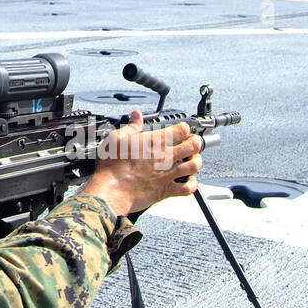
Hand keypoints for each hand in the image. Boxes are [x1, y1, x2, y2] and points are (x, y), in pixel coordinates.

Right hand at [80, 110, 203, 215]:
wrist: (110, 191)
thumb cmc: (111, 167)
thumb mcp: (116, 139)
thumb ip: (131, 127)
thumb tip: (136, 116)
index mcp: (154, 142)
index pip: (181, 129)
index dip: (184, 127)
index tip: (182, 129)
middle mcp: (165, 157)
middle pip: (194, 145)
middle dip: (196, 141)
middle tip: (192, 142)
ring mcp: (168, 174)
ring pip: (195, 165)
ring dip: (197, 160)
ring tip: (192, 159)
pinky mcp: (166, 190)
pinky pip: (188, 188)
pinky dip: (192, 184)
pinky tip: (188, 180)